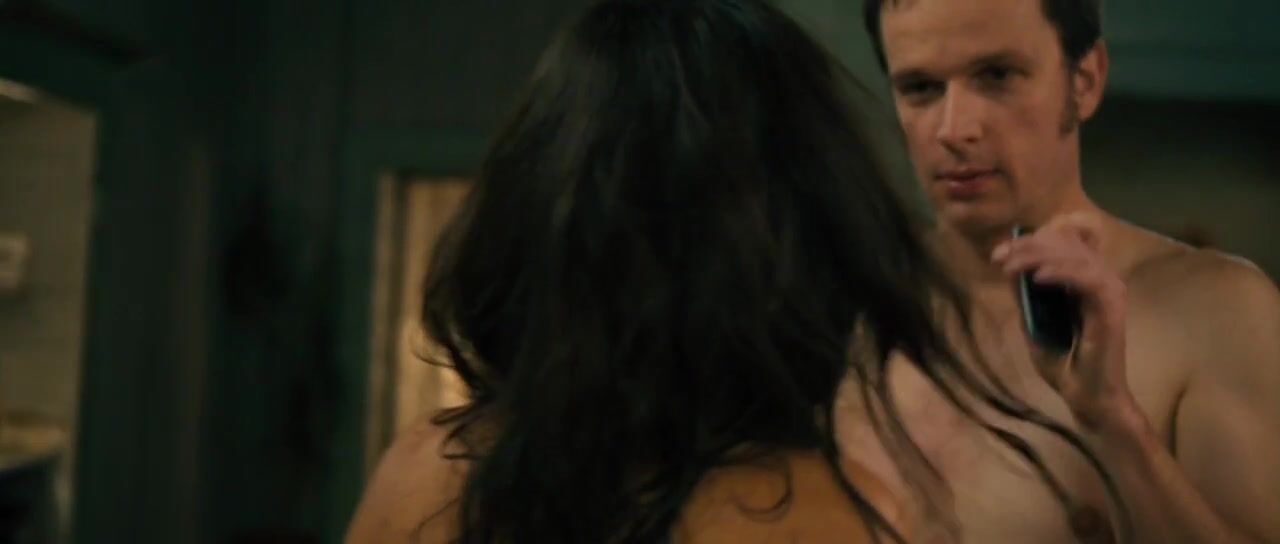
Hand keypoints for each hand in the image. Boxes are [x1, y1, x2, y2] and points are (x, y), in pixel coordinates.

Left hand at [991, 213, 1136, 431]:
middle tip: (998, 258)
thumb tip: (1008, 265)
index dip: (1027, 242)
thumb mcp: (1034, 324)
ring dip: (1037, 256)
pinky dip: (1062, 272)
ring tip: (1010, 268)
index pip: (1059, 244)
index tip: (995, 255)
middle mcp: (1100, 279)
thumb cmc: (1063, 364)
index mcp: (1083, 280)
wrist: (1087, 397)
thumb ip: (1025, 296)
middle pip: (1065, 243)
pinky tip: (1037, 277)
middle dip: (1026, 246)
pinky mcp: (1112, 307)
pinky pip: (1088, 278)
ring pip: (1074, 256)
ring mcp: (1109, 291)